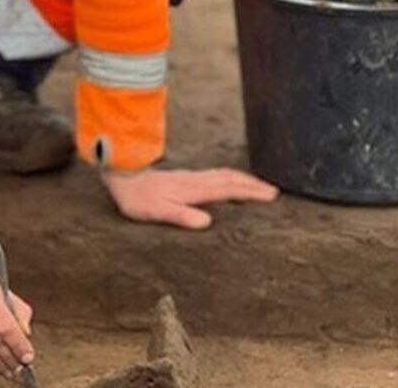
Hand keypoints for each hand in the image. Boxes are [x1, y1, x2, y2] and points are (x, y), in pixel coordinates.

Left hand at [102, 167, 278, 228]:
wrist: (123, 176)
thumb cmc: (139, 198)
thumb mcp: (157, 211)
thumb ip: (181, 216)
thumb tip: (206, 223)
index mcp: (195, 190)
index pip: (229, 190)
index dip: (250, 193)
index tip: (270, 196)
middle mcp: (197, 181)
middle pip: (232, 179)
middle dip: (254, 185)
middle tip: (273, 191)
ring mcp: (192, 177)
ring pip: (225, 175)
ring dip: (244, 179)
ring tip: (259, 185)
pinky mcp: (186, 177)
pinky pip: (216, 174)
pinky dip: (230, 177)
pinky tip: (229, 181)